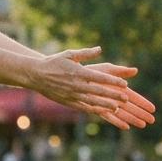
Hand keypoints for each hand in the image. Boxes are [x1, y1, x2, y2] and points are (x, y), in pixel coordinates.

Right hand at [31, 47, 153, 129]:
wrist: (35, 75)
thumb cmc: (54, 62)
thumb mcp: (69, 54)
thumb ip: (86, 53)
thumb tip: (99, 49)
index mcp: (79, 72)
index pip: (100, 78)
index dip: (113, 81)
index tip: (125, 84)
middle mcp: (76, 85)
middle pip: (99, 91)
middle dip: (113, 95)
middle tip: (126, 98)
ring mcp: (72, 95)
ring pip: (92, 101)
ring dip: (106, 105)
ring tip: (117, 107)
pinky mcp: (68, 101)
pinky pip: (83, 107)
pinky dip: (94, 110)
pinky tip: (103, 111)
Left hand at [85, 62, 156, 129]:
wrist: (76, 78)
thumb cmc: (93, 71)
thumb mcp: (108, 69)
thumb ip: (121, 71)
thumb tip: (135, 70)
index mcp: (119, 88)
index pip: (135, 97)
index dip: (143, 103)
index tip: (153, 109)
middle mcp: (115, 98)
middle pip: (131, 108)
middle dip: (141, 114)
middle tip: (152, 120)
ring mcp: (107, 104)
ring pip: (122, 114)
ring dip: (133, 119)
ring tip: (143, 125)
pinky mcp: (98, 109)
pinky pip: (109, 117)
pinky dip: (117, 122)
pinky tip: (126, 127)